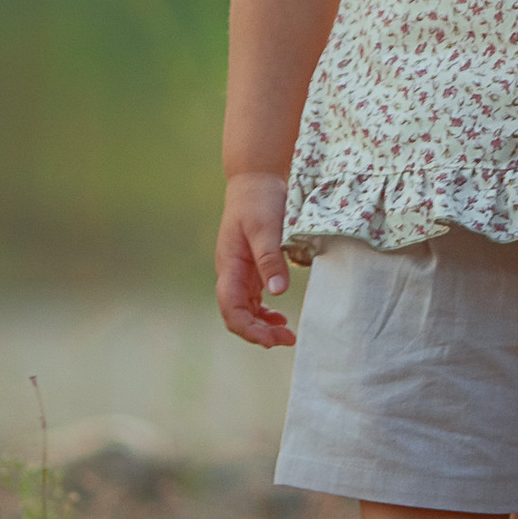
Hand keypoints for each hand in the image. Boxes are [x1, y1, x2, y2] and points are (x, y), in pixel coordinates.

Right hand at [216, 171, 296, 347]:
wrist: (256, 179)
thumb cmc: (259, 200)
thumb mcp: (266, 227)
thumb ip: (270, 259)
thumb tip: (277, 293)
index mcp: (230, 266)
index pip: (231, 309)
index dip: (248, 329)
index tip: (271, 339)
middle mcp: (232, 273)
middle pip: (237, 315)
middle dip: (259, 332)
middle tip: (288, 339)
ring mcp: (241, 272)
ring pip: (246, 310)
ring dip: (263, 325)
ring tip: (287, 333)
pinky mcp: (252, 268)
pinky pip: (254, 299)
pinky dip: (265, 312)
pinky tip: (279, 317)